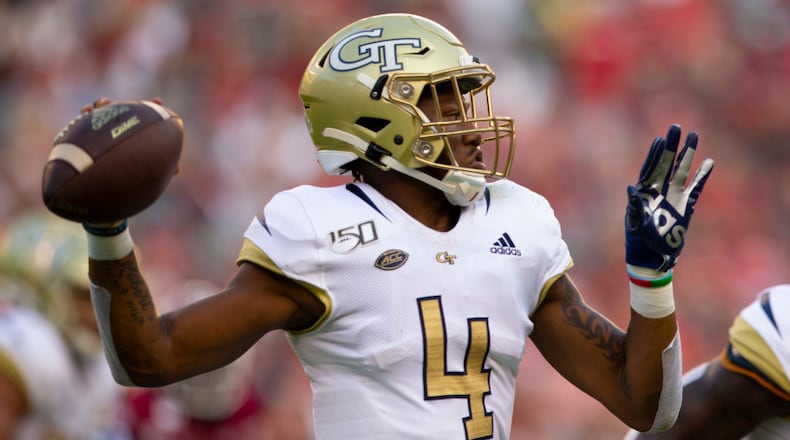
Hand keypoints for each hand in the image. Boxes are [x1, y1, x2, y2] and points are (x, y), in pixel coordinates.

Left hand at [625, 124, 713, 270]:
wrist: (652, 258)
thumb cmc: (639, 241)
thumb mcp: (636, 223)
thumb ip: (635, 206)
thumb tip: (631, 188)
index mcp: (644, 193)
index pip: (650, 168)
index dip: (655, 153)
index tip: (660, 138)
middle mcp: (659, 191)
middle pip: (666, 163)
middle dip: (671, 146)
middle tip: (676, 127)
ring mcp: (673, 197)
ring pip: (681, 171)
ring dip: (687, 155)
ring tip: (694, 136)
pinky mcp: (685, 207)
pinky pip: (696, 188)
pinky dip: (702, 176)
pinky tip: (708, 162)